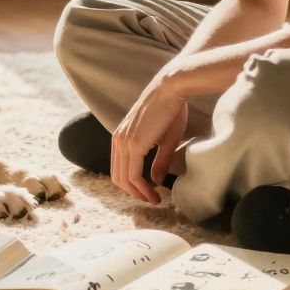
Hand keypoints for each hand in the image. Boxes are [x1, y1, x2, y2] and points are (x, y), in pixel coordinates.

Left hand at [110, 72, 187, 204]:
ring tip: (154, 199)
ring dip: (139, 193)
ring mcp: (124, 142)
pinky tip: (154, 192)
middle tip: (151, 200)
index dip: (133, 185)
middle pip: (118, 178)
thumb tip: (155, 182)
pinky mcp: (134, 144)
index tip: (150, 193)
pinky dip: (142, 187)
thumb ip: (159, 162)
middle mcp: (118, 139)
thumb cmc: (171, 110)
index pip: (120, 169)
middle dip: (134, 193)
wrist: (172, 89)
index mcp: (122, 137)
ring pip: (124, 179)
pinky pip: (133, 174)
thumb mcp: (165, 140)